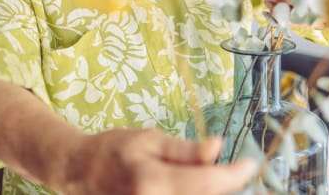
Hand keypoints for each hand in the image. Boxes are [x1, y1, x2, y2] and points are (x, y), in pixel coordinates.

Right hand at [57, 129, 257, 194]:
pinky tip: (190, 187)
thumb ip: (185, 150)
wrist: (78, 173)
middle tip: (230, 172)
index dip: (234, 175)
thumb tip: (218, 148)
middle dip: (221, 186)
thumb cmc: (112, 150)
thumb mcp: (149, 140)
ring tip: (206, 177)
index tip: (250, 165)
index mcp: (153, 182)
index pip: (207, 183)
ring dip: (206, 192)